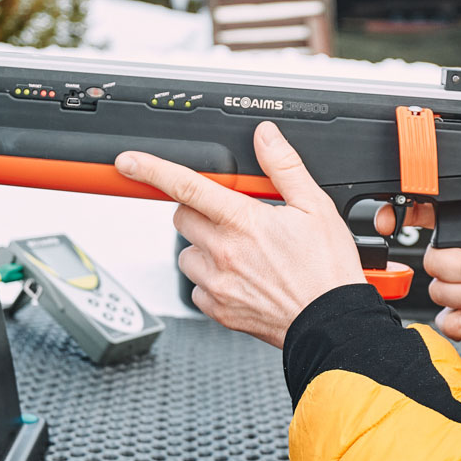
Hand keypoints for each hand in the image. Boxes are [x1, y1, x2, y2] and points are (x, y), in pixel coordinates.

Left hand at [115, 121, 365, 347]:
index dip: (151, 169)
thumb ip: (284, 167)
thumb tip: (266, 137)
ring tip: (239, 252)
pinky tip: (239, 278)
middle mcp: (223, 252)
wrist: (331, 323)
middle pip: (182, 218)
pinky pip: (196, 287)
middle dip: (198, 211)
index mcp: (243, 221)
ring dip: (203, 247)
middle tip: (231, 218)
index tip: (128, 162)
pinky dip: (210, 280)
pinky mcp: (218, 309)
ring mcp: (218, 283)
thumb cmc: (327, 270)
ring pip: (186, 253)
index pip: (186, 185)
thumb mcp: (315, 207)